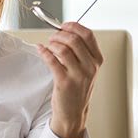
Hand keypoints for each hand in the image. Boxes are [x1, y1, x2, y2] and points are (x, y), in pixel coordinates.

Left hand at [36, 22, 102, 137]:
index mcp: (97, 60)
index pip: (88, 35)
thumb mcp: (87, 68)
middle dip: (59, 34)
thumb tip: (65, 32)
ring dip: (51, 44)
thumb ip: (80, 51)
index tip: (63, 26)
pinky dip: (44, 52)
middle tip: (52, 37)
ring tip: (48, 45)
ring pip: (63, 49)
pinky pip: (52, 61)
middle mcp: (90, 66)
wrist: (73, 112)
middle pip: (74, 39)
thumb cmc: (78, 88)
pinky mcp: (64, 82)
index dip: (73, 26)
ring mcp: (78, 75)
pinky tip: (41, 50)